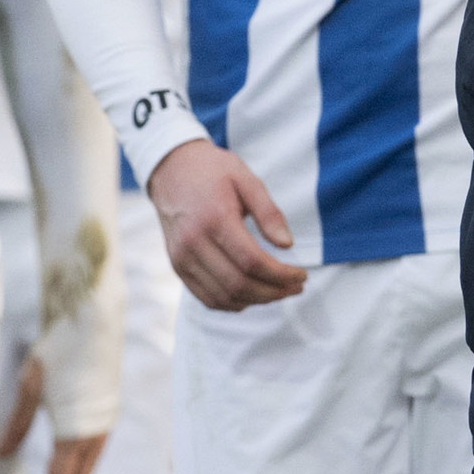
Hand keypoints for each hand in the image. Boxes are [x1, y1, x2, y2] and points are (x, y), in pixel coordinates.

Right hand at [147, 138, 307, 310]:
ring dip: (256, 301)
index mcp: (215, 219)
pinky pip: (206, 297)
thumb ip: (269, 212)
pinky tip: (252, 295)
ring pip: (223, 296)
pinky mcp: (177, 266)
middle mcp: (194, 243)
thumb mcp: (247, 179)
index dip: (281, 275)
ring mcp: (182, 258)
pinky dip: (233, 303)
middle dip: (274, 292)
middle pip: (239, 284)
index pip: (252, 262)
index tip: (302, 276)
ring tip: (279, 291)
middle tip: (296, 287)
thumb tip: (287, 244)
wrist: (171, 170)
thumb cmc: (213, 171)